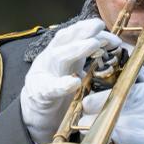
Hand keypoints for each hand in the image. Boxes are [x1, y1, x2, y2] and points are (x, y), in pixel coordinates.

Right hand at [21, 19, 121, 143]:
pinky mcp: (40, 96)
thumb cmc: (56, 94)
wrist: (33, 118)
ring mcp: (43, 77)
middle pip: (64, 40)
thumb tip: (110, 47)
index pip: (72, 35)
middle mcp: (49, 61)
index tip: (104, 27)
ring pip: (58, 58)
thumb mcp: (71, 72)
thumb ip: (84, 60)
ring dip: (77, 49)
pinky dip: (62, 85)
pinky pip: (50, 89)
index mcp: (59, 55)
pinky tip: (74, 82)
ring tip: (94, 45)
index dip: (87, 28)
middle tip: (100, 26)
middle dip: (82, 30)